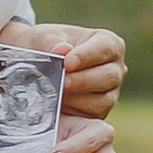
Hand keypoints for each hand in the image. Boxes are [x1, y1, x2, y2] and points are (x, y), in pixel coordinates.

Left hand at [3, 18, 126, 118]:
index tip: (68, 62)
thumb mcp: (46, 36)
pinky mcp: (99, 111)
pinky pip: (92, 115)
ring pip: (103, 100)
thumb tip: (62, 50)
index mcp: (108, 44)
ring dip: (78, 98)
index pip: (105, 48)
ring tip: (58, 93)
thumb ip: (53, 42)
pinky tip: (59, 104)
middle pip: (109, 77)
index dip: (87, 56)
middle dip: (83, 80)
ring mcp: (110, 92)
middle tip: (62, 82)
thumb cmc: (47, 45)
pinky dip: (75, 111)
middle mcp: (114, 68)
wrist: (38, 63)